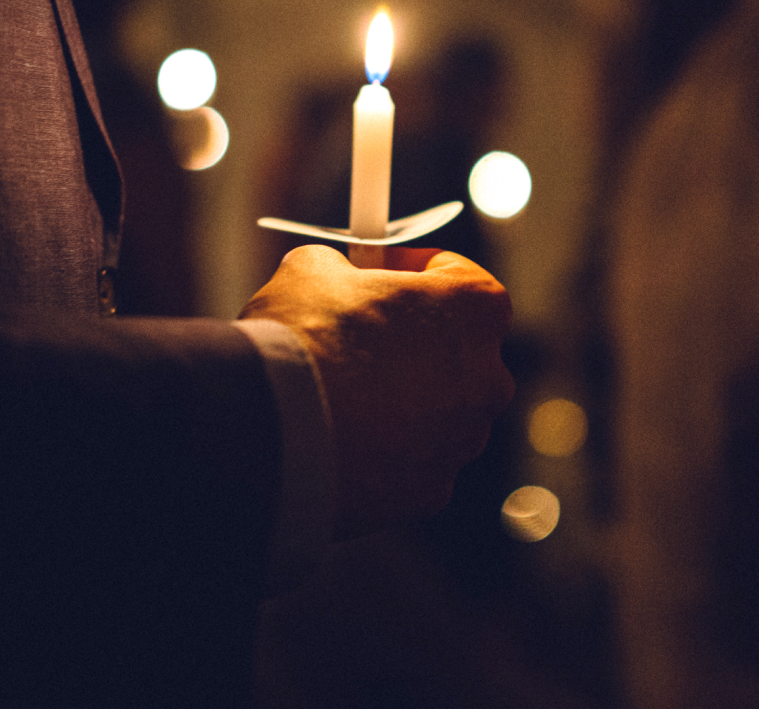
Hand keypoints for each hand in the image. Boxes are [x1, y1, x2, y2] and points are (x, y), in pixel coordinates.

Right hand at [240, 244, 513, 538]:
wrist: (271, 430)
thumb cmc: (303, 337)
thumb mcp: (313, 269)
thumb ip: (343, 268)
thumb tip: (336, 277)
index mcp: (474, 309)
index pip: (462, 277)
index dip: (417, 270)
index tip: (383, 273)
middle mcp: (487, 377)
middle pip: (457, 348)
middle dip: (414, 339)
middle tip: (360, 333)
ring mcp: (462, 440)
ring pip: (438, 410)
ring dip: (402, 397)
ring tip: (342, 389)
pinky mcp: (432, 491)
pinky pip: (414, 459)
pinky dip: (385, 448)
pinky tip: (340, 433)